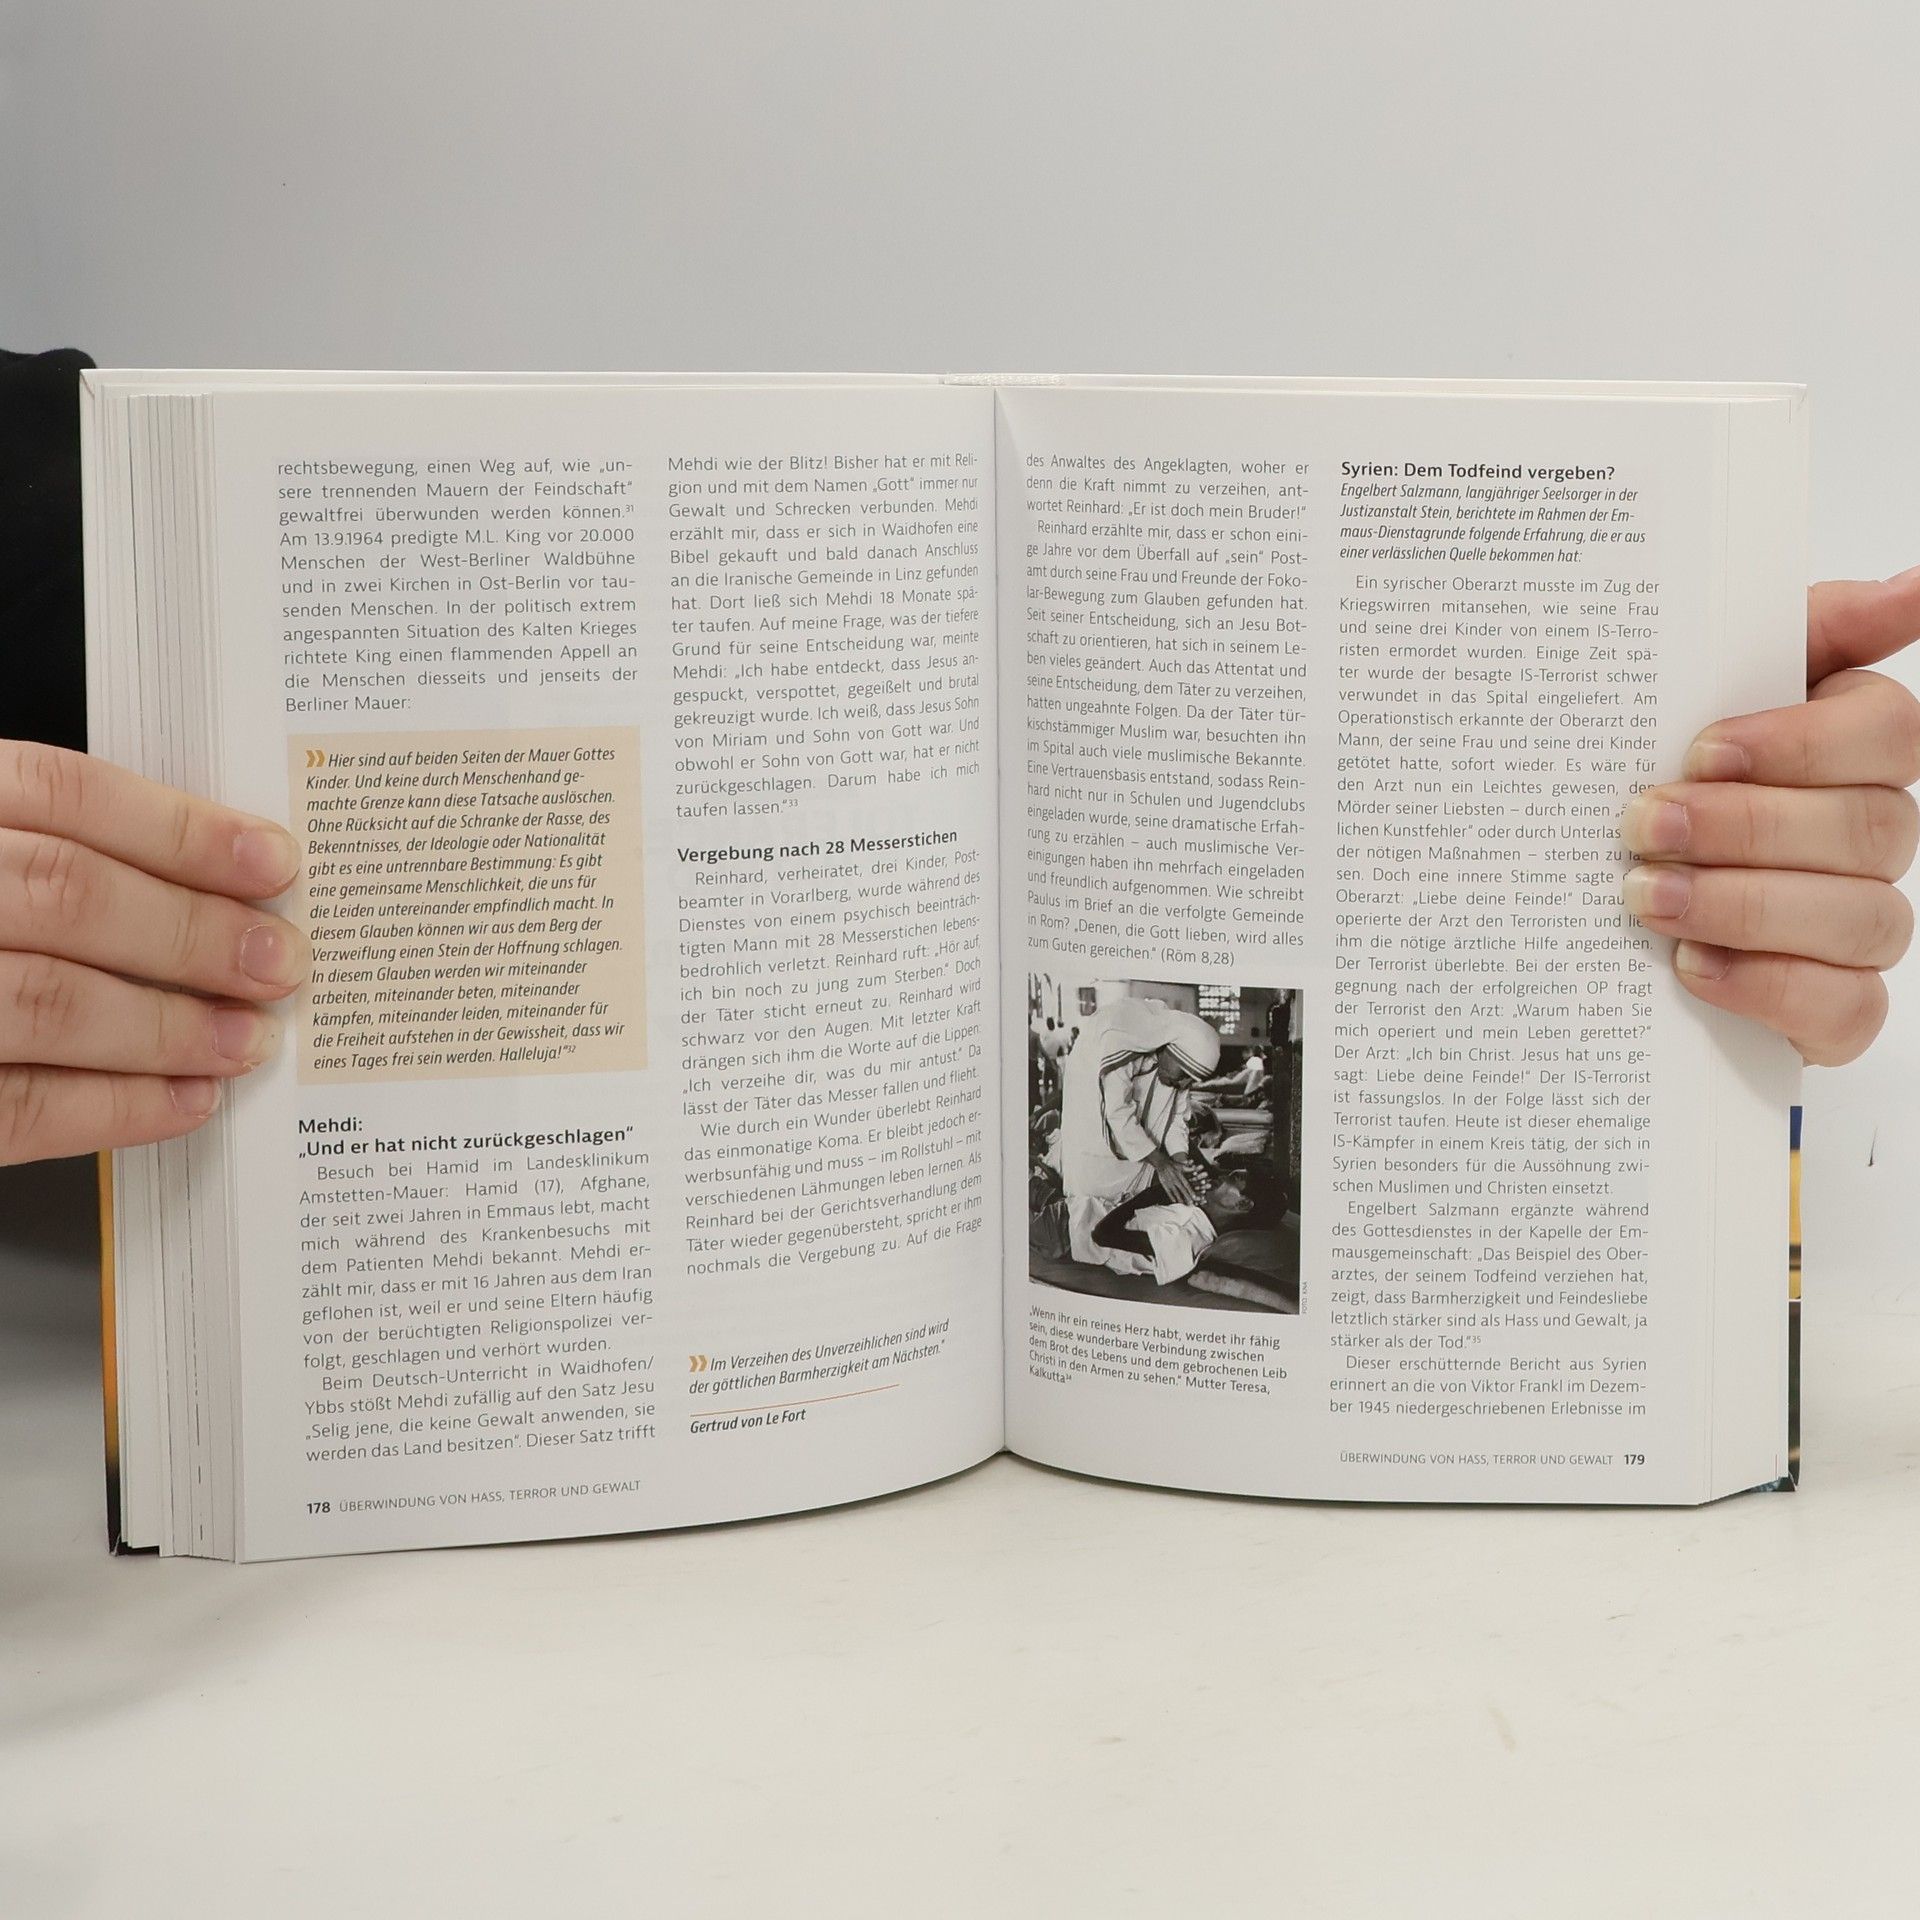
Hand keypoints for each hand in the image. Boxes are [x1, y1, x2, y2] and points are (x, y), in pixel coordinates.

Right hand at [0, 742, 307, 1164]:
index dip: (180, 829)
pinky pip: (16, 1106)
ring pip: (46, 1002)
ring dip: (168, 1028)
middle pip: (67, 895)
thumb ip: (43, 849)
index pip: (60, 796)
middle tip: (278, 961)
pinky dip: (115, 1107)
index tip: (272, 861)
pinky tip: (184, 1101)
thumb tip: (206, 879)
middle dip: (192, 934)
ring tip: (247, 1038)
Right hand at [1150, 1150, 1200, 1206]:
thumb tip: (1196, 1169)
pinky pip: (1168, 1192)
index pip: (1186, 1184)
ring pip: (1175, 1192)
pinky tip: (1174, 1202)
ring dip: (1180, 1198)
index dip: (1191, 1191)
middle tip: (1191, 1203)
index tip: (1195, 1197)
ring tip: (1184, 1204)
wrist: (1162, 1163)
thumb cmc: (1174, 1165)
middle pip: (1182, 1189)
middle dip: (1187, 1196)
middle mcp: (1175, 1180)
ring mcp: (1169, 1183)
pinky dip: (1171, 1197)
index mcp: (1180, 1175)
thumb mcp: (1182, 1165)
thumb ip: (1190, 1168)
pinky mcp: (1165, 1185)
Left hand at [1621, 570, 1919, 1064]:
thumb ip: (1796, 631)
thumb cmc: (1659, 785)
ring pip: (1858, 915)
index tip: (1703, 749)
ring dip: (1741, 905)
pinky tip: (1692, 968)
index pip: (1888, 729)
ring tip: (1645, 898)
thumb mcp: (1692, 695)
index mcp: (1850, 748)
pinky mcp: (1835, 1009)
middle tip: (1644, 827)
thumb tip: (1910, 585)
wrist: (1593, 907)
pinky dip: (1767, 986)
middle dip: (1743, 827)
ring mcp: (1861, 923)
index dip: (1799, 742)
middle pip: (1868, 824)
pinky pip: (1844, 1006)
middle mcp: (1873, 833)